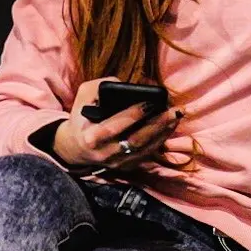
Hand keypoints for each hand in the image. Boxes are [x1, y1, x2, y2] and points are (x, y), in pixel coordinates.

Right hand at [52, 78, 181, 169]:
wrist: (75, 149)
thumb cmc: (81, 118)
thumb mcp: (82, 98)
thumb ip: (98, 87)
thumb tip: (122, 84)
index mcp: (91, 138)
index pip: (113, 127)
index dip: (132, 115)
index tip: (149, 102)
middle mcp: (105, 153)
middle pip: (135, 141)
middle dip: (156, 125)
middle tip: (173, 110)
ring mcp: (117, 163)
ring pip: (144, 149)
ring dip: (163, 132)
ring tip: (176, 116)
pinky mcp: (126, 167)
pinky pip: (147, 154)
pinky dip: (160, 140)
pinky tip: (170, 126)